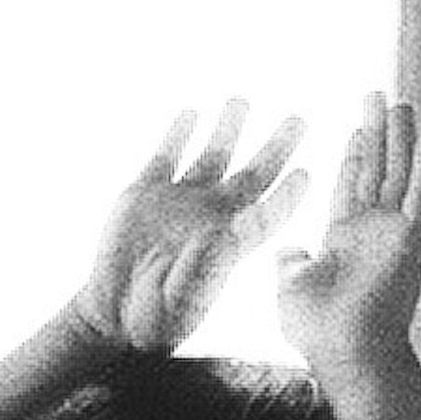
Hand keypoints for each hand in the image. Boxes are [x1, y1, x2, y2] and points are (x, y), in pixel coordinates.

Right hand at [77, 102, 304, 353]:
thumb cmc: (157, 318)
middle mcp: (212, 216)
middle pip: (254, 175)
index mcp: (231, 244)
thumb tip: (230, 234)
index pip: (269, 213)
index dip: (288, 196)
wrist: (115, 312)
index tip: (305, 174)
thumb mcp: (185, 300)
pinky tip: (192, 114)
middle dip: (277, 148)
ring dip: (229, 129)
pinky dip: (178, 135)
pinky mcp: (145, 193)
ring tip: (242, 102)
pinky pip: (167, 157)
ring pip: (213, 156)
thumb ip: (206, 268)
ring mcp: (180, 200)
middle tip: (299, 122)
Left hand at [273, 92, 420, 401]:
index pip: (352, 186)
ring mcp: (395, 232)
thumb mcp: (292, 288)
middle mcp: (373, 231)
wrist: (350, 357)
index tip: (357, 126)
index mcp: (344, 240)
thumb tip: (289, 252)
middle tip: (378, 96)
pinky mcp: (413, 238)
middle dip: (377, 131)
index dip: (355, 155)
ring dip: (400, 137)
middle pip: (377, 169)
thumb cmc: (319, 333)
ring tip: (401, 101)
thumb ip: (292, 263)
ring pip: (399, 172)